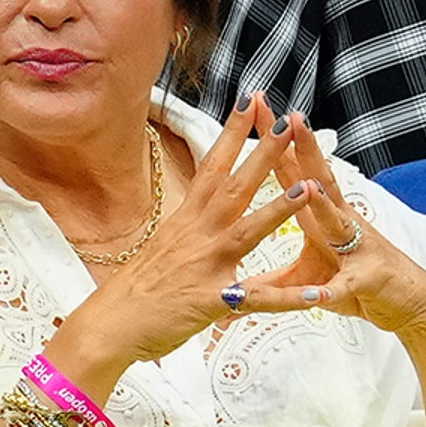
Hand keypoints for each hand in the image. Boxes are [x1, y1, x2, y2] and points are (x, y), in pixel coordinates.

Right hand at [53, 94, 327, 378]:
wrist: (107, 325)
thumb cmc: (132, 290)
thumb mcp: (162, 246)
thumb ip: (189, 229)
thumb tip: (200, 211)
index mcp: (186, 220)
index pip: (212, 166)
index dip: (232, 132)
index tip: (249, 101)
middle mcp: (196, 236)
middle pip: (234, 186)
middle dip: (263, 153)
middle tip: (287, 121)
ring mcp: (205, 267)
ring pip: (247, 232)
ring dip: (278, 209)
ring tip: (309, 187)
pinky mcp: (211, 301)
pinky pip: (258, 300)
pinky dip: (289, 299)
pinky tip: (318, 294)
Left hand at [268, 117, 425, 338]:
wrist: (411, 304)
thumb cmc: (358, 283)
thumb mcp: (308, 275)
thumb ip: (275, 272)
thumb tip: (240, 271)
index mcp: (319, 217)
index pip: (293, 172)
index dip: (274, 142)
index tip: (254, 109)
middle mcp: (340, 224)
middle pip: (318, 180)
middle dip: (303, 150)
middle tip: (289, 117)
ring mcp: (357, 249)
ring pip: (337, 223)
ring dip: (323, 205)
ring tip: (308, 185)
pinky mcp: (368, 282)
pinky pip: (348, 285)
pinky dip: (335, 289)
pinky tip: (324, 293)